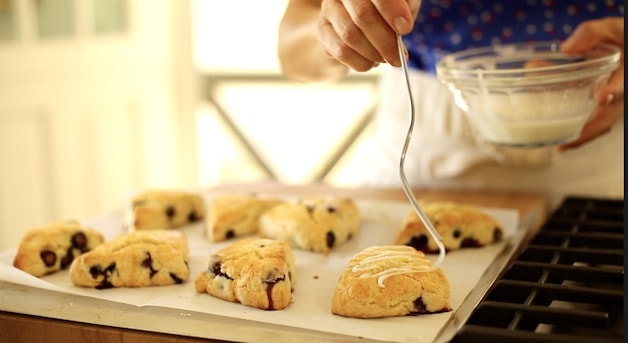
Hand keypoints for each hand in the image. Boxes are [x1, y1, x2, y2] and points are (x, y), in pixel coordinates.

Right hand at [316, 0, 420, 71]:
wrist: (361, 15)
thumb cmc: (386, 7)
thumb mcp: (403, 1)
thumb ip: (406, 7)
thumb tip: (402, 26)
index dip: (392, 11)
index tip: (406, 29)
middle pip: (363, 16)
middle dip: (385, 41)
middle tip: (398, 56)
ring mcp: (328, 9)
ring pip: (350, 36)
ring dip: (373, 54)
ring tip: (385, 59)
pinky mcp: (322, 30)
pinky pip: (340, 51)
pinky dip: (360, 62)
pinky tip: (371, 62)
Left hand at [558, 17, 623, 150]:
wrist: (623, 47)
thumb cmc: (619, 37)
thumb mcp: (611, 29)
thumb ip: (592, 34)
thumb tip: (566, 49)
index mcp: (625, 74)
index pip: (623, 85)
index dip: (614, 91)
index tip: (603, 97)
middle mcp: (622, 91)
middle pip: (610, 114)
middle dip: (591, 128)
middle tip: (569, 139)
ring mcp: (614, 101)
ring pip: (603, 124)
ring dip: (584, 135)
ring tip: (562, 145)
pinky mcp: (605, 106)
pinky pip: (597, 123)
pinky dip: (581, 133)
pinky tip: (562, 141)